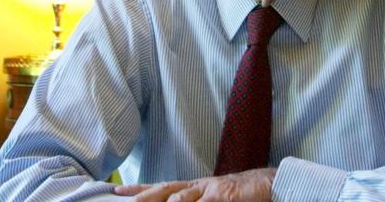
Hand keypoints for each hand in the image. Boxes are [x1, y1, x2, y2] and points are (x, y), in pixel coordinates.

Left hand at [113, 167, 275, 200]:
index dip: (139, 189)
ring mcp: (210, 190)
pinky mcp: (223, 197)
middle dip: (144, 197)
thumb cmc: (239, 196)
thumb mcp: (212, 201)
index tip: (117, 192)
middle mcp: (198, 186)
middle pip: (165, 190)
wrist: (267, 184)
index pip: (161, 188)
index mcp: (193, 188)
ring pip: (180, 199)